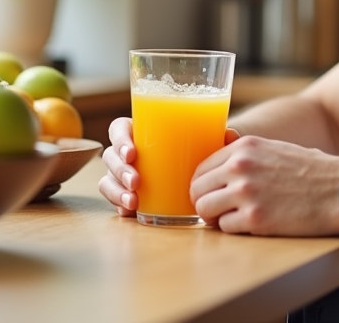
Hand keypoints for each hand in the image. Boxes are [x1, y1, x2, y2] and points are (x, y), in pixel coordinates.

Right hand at [98, 119, 243, 217]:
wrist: (204, 171)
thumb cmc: (202, 148)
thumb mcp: (209, 141)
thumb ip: (218, 137)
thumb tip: (230, 134)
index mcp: (143, 131)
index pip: (120, 128)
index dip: (120, 139)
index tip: (133, 152)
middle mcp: (130, 152)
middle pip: (111, 155)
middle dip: (120, 169)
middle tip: (137, 181)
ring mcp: (126, 173)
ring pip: (108, 178)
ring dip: (116, 190)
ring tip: (134, 201)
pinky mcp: (129, 193)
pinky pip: (115, 197)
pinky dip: (118, 204)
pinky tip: (129, 211)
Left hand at [190, 135, 338, 235]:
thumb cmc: (312, 171)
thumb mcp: (275, 149)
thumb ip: (246, 154)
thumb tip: (220, 157)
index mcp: (244, 147)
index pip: (201, 167)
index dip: (203, 184)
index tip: (211, 193)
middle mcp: (240, 166)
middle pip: (197, 190)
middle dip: (205, 202)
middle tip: (218, 211)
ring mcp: (246, 193)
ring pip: (204, 211)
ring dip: (215, 218)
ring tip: (232, 219)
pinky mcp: (256, 219)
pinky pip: (225, 228)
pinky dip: (235, 230)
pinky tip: (252, 225)